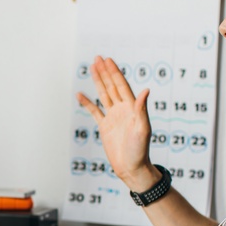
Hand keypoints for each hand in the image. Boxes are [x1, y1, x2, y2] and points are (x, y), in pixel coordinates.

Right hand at [76, 56, 155, 189]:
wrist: (131, 167)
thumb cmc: (140, 150)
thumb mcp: (142, 129)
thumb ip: (142, 109)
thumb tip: (145, 90)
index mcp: (132, 108)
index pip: (121, 85)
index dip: (114, 72)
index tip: (108, 60)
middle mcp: (122, 109)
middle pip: (112, 86)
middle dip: (105, 72)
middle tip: (98, 58)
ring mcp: (113, 117)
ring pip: (103, 95)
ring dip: (98, 82)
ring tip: (92, 68)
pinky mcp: (105, 126)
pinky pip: (94, 111)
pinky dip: (87, 102)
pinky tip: (80, 94)